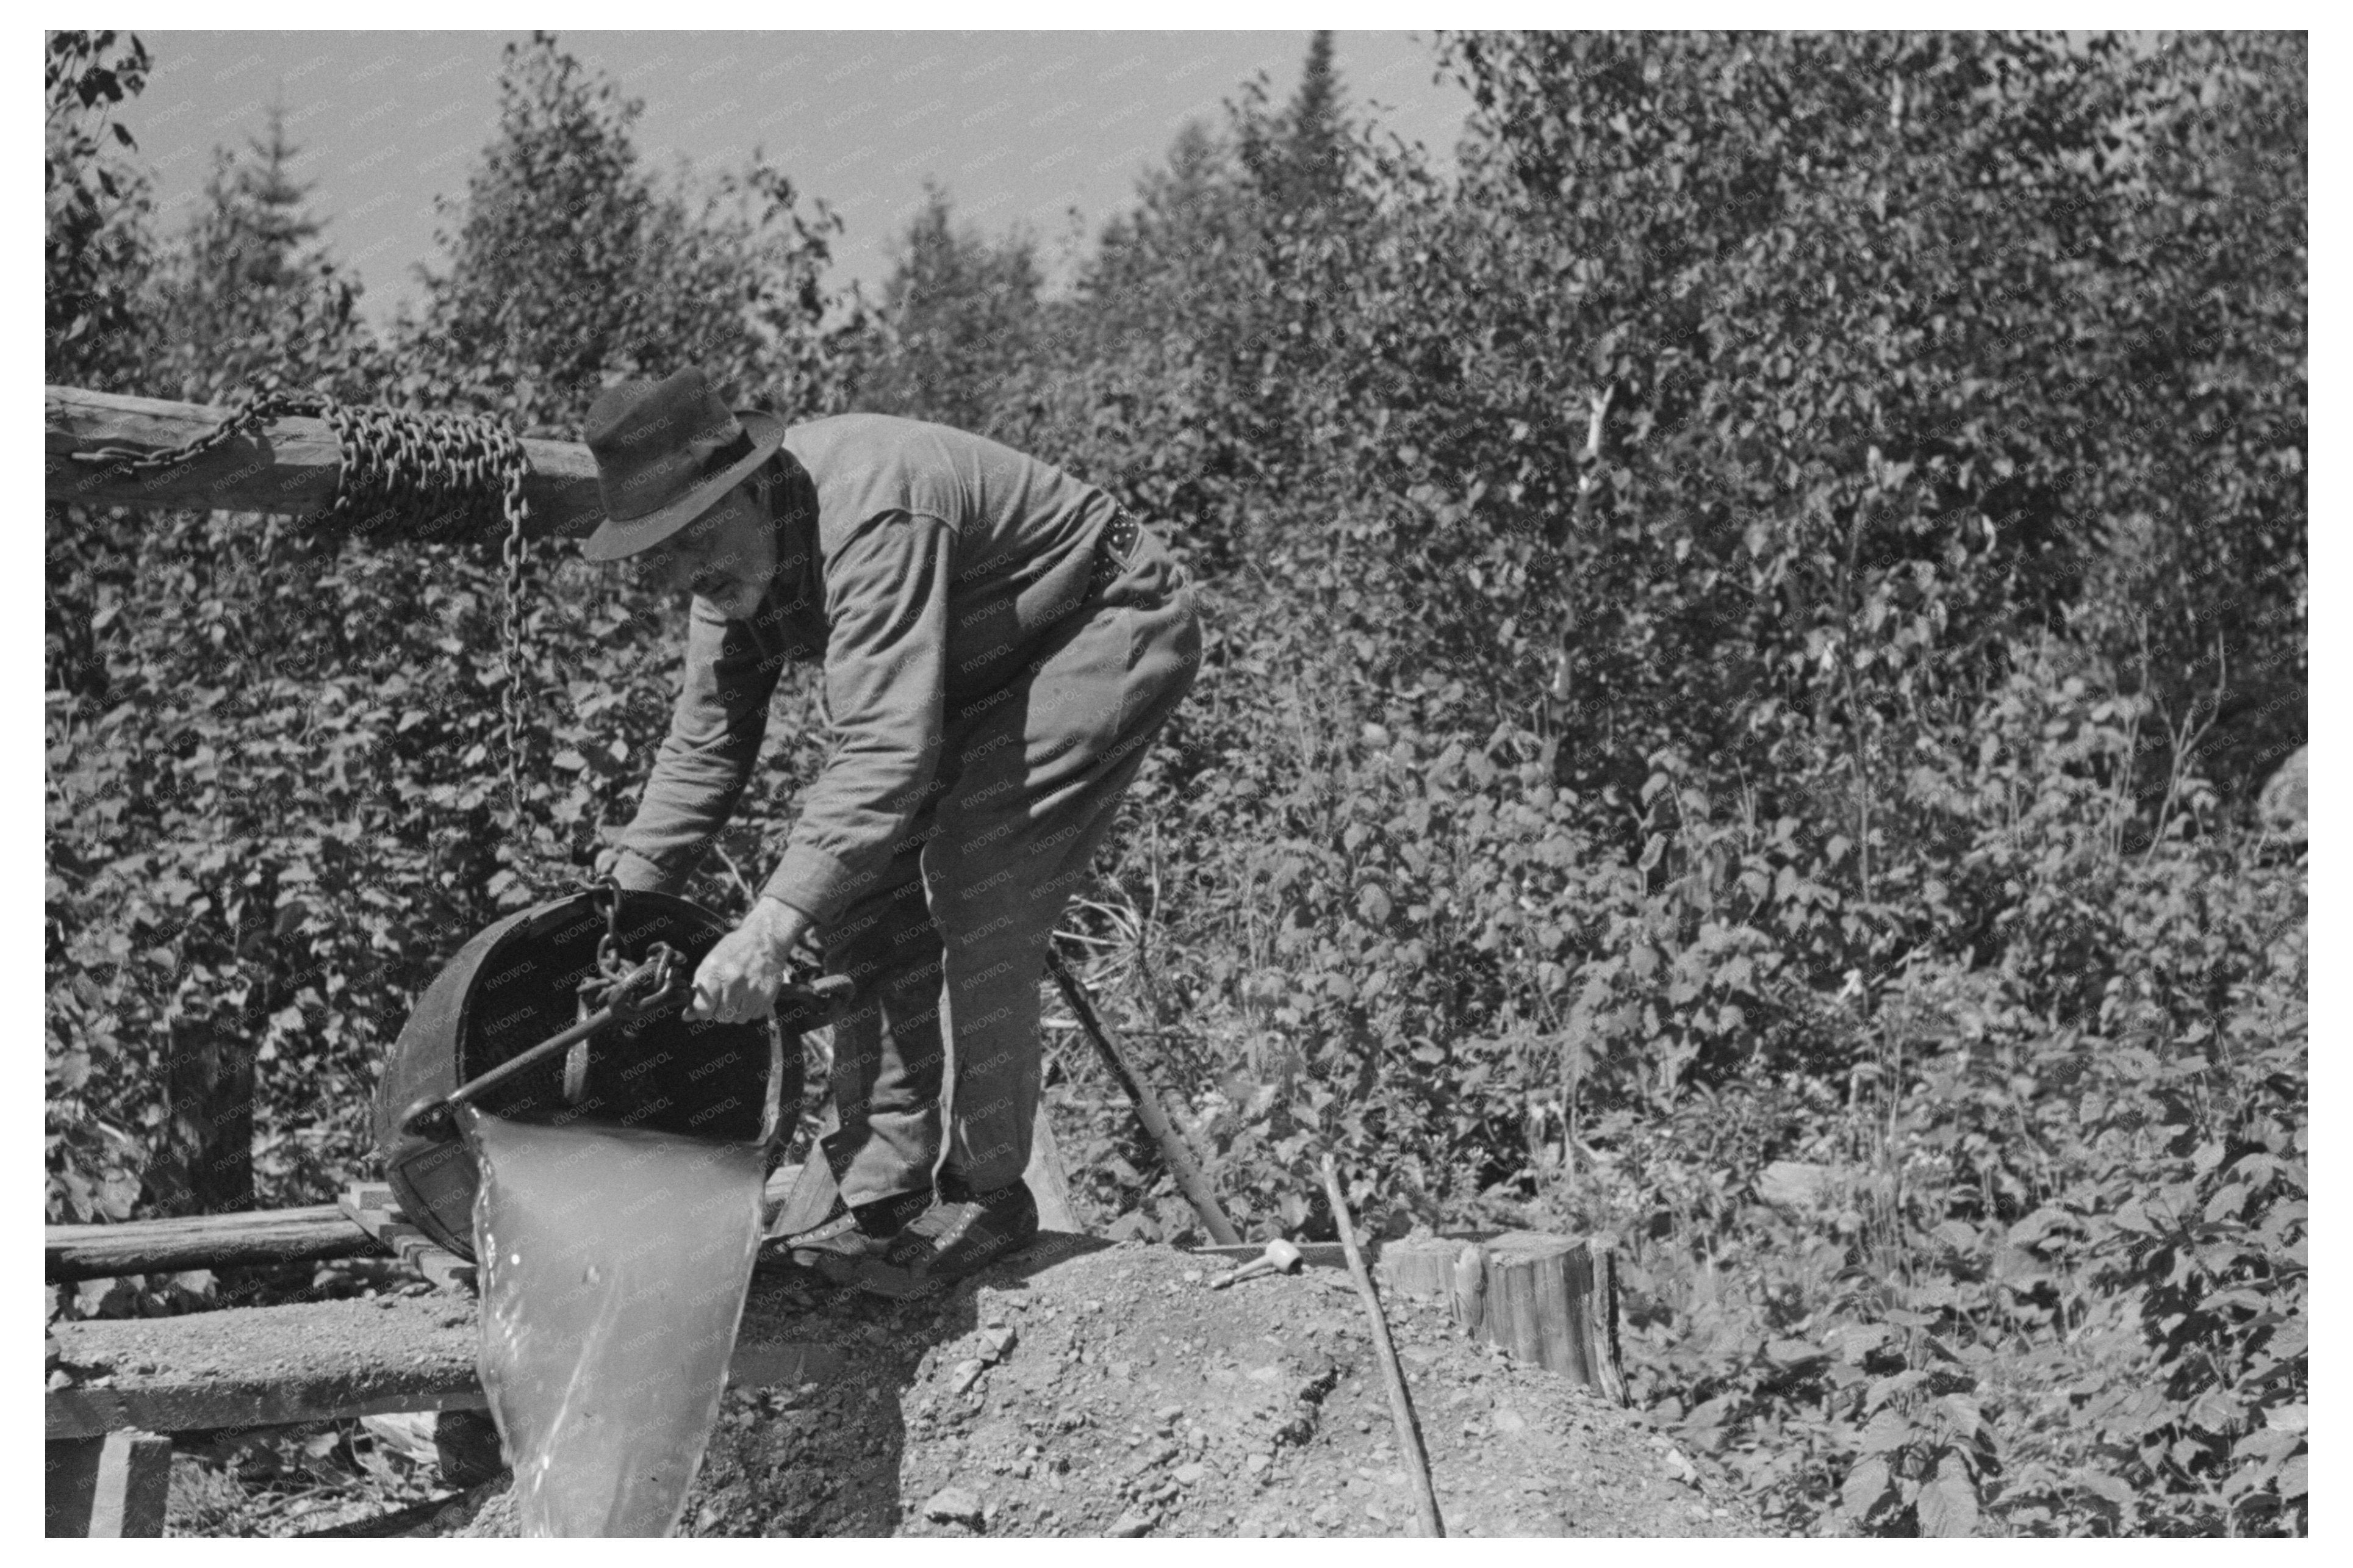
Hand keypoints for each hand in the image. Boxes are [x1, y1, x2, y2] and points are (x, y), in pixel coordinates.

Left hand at [685, 897, 812, 1023]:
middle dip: (723, 1010)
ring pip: (739, 1019)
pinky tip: (753, 993)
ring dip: (738, 1010)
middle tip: (728, 994)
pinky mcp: (767, 996)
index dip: (704, 1010)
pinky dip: (753, 1008)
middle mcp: (733, 983)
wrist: (766, 939)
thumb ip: (698, 989)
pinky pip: (755, 1015)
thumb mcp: (710, 963)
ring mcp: (752, 991)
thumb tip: (687, 1016)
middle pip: (722, 1017)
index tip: (708, 1005)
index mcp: (715, 973)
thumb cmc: (734, 950)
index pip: (702, 1010)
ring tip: (742, 993)